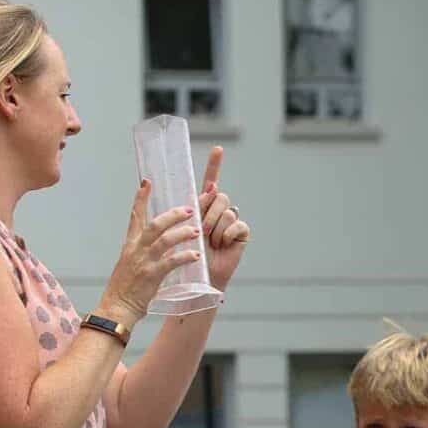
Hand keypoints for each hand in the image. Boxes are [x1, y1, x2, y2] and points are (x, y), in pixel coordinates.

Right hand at [99, 182, 203, 321]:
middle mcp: (135, 250)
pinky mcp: (151, 276)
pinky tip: (195, 255)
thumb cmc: (126, 289)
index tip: (147, 183)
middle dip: (172, 215)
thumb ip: (143, 252)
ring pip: (163, 240)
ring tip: (196, 230)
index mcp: (130, 246)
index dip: (141, 199)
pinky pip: (171, 262)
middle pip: (154, 224)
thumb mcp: (130, 265)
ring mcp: (143, 262)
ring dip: (182, 233)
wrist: (116, 309)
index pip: (135, 217)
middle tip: (189, 209)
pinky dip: (184, 256)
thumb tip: (159, 244)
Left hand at [196, 147, 250, 291]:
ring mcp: (231, 221)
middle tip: (202, 231)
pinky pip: (237, 224)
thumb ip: (195, 206)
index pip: (210, 181)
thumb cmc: (186, 255)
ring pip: (226, 210)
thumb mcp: (185, 227)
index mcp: (202, 206)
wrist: (198, 278)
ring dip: (215, 227)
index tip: (217, 149)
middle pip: (218, 196)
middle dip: (208, 212)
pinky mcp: (242, 233)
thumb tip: (208, 187)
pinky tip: (222, 245)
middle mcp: (218, 211)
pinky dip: (227, 235)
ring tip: (210, 242)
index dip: (215, 165)